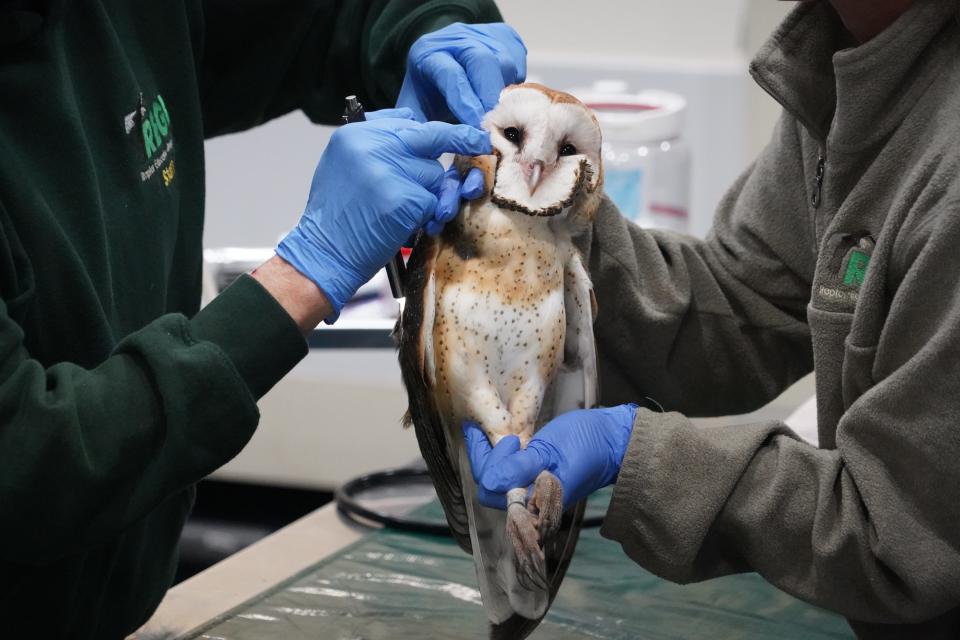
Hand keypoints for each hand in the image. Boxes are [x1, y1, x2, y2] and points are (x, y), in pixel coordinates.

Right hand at [275, 108, 489, 320]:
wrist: (324, 253)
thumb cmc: (336, 215)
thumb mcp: (343, 164)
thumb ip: (375, 143)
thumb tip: (413, 122)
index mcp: (356, 134)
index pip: (406, 119)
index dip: (428, 133)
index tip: (451, 134)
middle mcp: (373, 145)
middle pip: (430, 137)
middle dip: (459, 138)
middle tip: (480, 142)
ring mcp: (391, 171)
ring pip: (435, 174)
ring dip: (430, 195)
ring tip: (402, 212)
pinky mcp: (406, 199)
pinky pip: (434, 201)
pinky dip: (427, 216)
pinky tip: (406, 226)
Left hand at [397, 22, 526, 127]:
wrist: (444, 62)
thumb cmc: (429, 92)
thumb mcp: (416, 109)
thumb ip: (425, 129)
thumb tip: (442, 151)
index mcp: (428, 54)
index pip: (451, 76)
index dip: (467, 104)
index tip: (478, 130)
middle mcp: (456, 38)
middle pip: (481, 62)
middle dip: (491, 98)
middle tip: (497, 127)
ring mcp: (482, 34)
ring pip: (504, 62)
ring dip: (506, 93)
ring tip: (503, 118)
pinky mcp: (504, 36)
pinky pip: (518, 61)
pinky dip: (516, 82)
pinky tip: (507, 99)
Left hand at [463, 404, 637, 509]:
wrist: (614, 441)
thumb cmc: (587, 444)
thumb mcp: (550, 451)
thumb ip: (518, 468)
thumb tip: (488, 482)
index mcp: (534, 505)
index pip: (493, 492)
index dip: (490, 465)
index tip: (507, 438)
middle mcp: (530, 504)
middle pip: (491, 488)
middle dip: (487, 459)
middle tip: (495, 430)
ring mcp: (531, 491)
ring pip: (498, 479)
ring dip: (493, 456)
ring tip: (500, 432)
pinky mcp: (535, 479)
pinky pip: (510, 473)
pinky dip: (503, 456)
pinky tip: (506, 439)